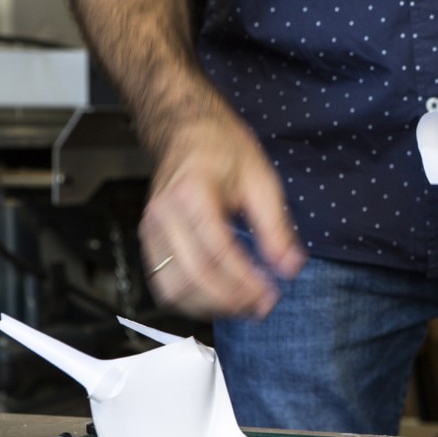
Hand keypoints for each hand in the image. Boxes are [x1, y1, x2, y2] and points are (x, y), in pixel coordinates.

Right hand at [139, 98, 305, 318]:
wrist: (185, 129)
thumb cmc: (222, 148)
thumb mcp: (261, 179)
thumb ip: (275, 227)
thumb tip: (289, 268)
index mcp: (192, 195)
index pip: (217, 253)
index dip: (245, 283)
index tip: (271, 295)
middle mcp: (164, 216)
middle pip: (193, 277)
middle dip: (230, 300)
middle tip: (261, 306)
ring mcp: (150, 230)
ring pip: (174, 288)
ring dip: (210, 307)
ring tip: (243, 306)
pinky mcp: (148, 241)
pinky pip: (164, 284)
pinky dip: (191, 300)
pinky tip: (219, 299)